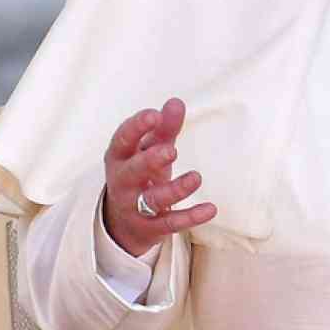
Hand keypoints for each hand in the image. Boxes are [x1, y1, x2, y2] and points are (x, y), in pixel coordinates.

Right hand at [101, 97, 216, 256]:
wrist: (123, 223)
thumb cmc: (139, 175)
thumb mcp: (148, 150)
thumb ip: (163, 128)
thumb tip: (176, 102)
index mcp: (119, 157)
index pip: (123, 139)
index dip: (136, 127)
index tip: (154, 115)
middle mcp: (123, 182)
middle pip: (132, 171)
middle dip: (150, 161)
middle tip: (171, 150)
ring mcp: (135, 207)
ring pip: (153, 199)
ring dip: (175, 189)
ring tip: (196, 177)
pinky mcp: (151, 228)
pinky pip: (171, 223)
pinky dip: (191, 217)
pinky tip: (211, 209)